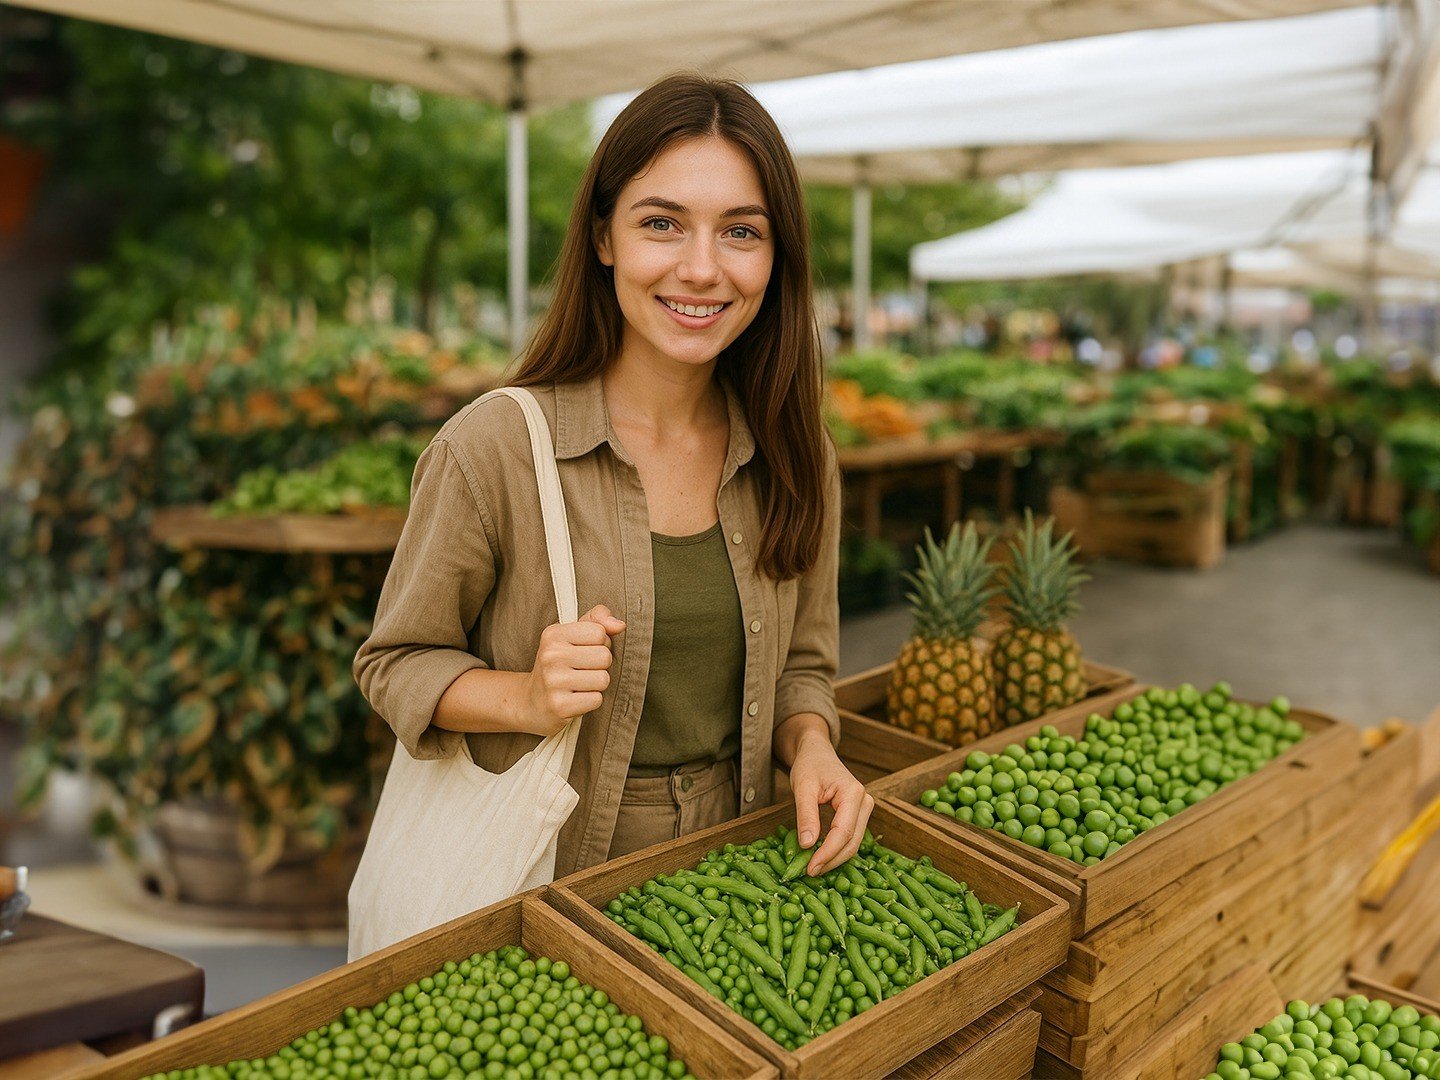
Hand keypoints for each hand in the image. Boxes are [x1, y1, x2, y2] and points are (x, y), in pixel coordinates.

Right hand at [522, 604, 624, 736]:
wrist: (531, 701)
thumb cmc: (559, 664)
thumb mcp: (572, 635)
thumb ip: (597, 620)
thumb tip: (620, 625)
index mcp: (553, 634)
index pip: (599, 632)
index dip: (600, 643)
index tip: (584, 651)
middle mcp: (551, 656)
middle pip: (604, 656)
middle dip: (600, 665)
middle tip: (582, 670)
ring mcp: (553, 681)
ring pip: (603, 679)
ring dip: (597, 684)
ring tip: (580, 684)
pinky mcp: (559, 706)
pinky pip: (596, 699)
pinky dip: (591, 701)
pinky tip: (576, 698)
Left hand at [788, 725, 873, 875]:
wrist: (817, 753)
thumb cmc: (809, 766)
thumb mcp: (803, 787)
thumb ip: (806, 815)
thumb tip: (807, 845)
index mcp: (853, 793)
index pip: (843, 832)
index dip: (827, 853)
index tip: (810, 868)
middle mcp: (865, 802)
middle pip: (852, 842)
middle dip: (831, 860)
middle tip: (809, 873)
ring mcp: (864, 810)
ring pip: (853, 844)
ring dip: (834, 859)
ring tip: (813, 868)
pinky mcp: (858, 816)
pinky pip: (850, 839)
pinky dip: (836, 851)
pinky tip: (820, 858)